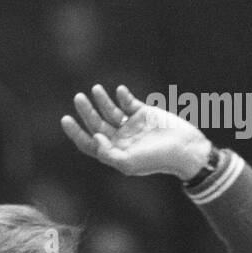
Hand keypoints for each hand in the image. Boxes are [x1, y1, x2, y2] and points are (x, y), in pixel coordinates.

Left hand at [61, 84, 211, 179]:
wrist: (186, 149)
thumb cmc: (157, 160)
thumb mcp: (129, 163)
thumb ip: (109, 154)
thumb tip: (94, 138)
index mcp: (114, 152)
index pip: (88, 142)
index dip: (75, 132)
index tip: (66, 118)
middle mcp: (120, 138)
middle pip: (96, 123)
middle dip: (86, 111)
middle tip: (78, 97)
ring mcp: (131, 125)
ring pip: (110, 111)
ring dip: (102, 100)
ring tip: (95, 89)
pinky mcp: (144, 113)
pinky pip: (129, 102)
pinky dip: (123, 96)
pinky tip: (119, 91)